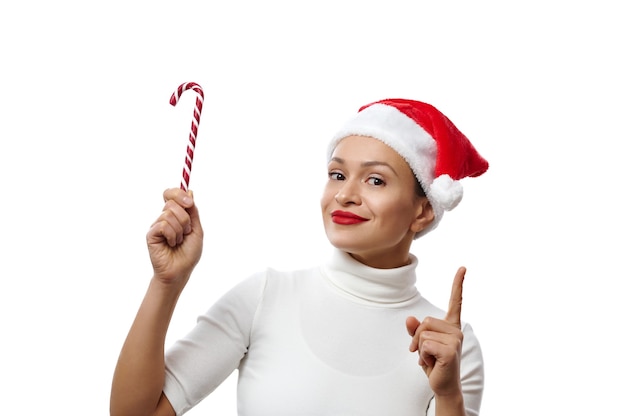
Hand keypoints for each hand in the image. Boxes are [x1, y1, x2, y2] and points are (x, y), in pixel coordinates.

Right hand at [146, 188, 203, 287]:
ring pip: (169, 215)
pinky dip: (172, 235)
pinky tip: (170, 244)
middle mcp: (164, 218)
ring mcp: (157, 225)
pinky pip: (163, 225)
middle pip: (172, 204)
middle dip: (185, 219)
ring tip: (178, 241)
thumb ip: (192, 211)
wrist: (180, 271)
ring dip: (180, 230)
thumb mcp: (196, 230)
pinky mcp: (151, 234)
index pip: (172, 194)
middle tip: (186, 232)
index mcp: (176, 215)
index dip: (178, 193)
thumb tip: (189, 191)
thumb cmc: (188, 253)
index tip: (189, 202)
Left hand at [406, 267, 464, 395]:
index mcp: (451, 326)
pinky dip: (423, 355)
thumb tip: (409, 319)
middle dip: (417, 338)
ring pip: (423, 333)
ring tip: (429, 358)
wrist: (443, 385)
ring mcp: (456, 339)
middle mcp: (456, 330)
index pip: (455, 302)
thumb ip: (415, 330)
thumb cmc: (434, 363)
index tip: (463, 268)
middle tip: (423, 353)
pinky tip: (432, 363)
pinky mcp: (451, 349)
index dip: (458, 284)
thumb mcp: (421, 344)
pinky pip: (425, 344)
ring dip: (419, 349)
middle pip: (425, 321)